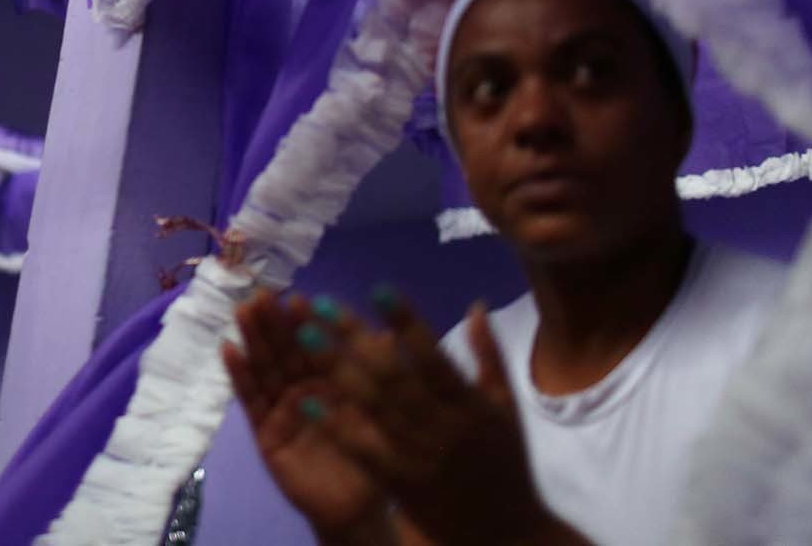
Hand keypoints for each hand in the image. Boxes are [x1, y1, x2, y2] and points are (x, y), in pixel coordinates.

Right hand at [224, 290, 389, 540]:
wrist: (357, 507)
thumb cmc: (370, 457)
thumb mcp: (377, 413)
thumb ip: (376, 374)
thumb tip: (391, 332)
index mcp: (328, 380)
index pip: (313, 345)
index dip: (304, 323)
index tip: (298, 298)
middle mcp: (301, 388)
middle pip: (284, 351)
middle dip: (271, 323)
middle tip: (261, 295)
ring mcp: (280, 408)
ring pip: (264, 369)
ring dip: (252, 340)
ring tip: (241, 311)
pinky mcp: (265, 431)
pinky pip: (251, 401)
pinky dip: (239, 375)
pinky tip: (229, 349)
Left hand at [301, 293, 566, 545]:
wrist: (505, 534)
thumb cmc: (504, 464)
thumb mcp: (507, 409)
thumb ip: (489, 356)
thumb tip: (474, 304)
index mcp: (472, 405)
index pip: (434, 356)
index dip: (406, 322)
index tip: (377, 290)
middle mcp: (444, 427)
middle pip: (393, 375)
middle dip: (355, 337)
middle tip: (321, 304)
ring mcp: (419, 456)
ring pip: (373, 407)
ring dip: (336, 369)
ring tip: (304, 336)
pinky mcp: (399, 483)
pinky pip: (361, 449)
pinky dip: (333, 424)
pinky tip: (304, 399)